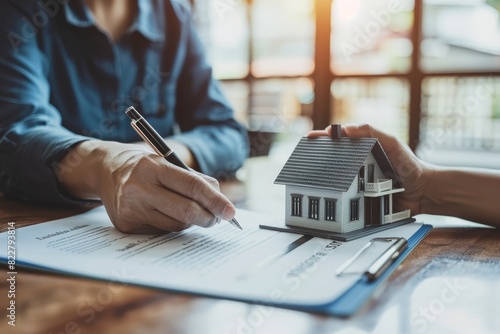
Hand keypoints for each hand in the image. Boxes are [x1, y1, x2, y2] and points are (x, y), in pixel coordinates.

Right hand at [56, 141, 235, 232]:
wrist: (106, 171)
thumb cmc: (145, 166)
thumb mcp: (166, 161)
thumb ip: (193, 179)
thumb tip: (221, 201)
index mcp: (153, 167)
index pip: (192, 186)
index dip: (215, 200)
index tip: (231, 212)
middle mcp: (139, 188)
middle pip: (185, 211)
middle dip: (208, 217)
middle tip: (219, 218)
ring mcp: (131, 209)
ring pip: (176, 225)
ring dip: (192, 221)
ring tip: (191, 211)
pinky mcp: (126, 226)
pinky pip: (162, 231)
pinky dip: (173, 225)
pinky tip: (167, 214)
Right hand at [308, 124, 433, 215]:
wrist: (422, 192)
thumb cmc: (409, 165)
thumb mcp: (392, 143)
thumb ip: (372, 132)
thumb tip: (346, 129)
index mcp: (362, 149)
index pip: (337, 141)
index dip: (322, 139)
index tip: (310, 138)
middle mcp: (356, 166)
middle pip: (331, 161)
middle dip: (317, 159)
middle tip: (306, 157)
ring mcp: (356, 183)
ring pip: (334, 181)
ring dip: (325, 180)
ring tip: (315, 176)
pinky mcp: (359, 200)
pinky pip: (344, 199)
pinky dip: (337, 198)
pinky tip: (330, 196)